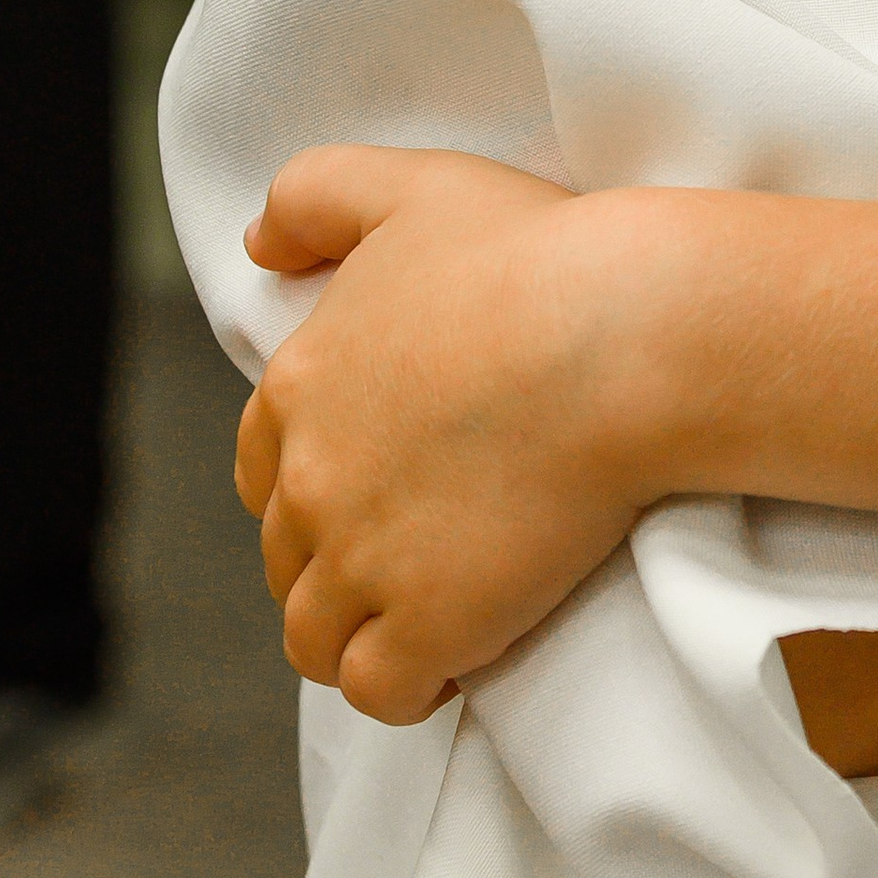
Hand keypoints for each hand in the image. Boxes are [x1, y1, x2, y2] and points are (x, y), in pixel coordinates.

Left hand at [236, 147, 655, 724]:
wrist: (622, 339)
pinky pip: (379, 691)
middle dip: (336, 566)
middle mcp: (312, 481)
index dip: (312, 487)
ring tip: (427, 626)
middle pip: (288, 558)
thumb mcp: (409, 186)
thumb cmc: (534, 255)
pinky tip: (454, 668)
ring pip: (316, 638)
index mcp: (301, 384)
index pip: (263, 469)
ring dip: (358, 637)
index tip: (374, 491)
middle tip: (415, 558)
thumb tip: (256, 248)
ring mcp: (362, 561)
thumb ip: (314, 198)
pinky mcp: (426, 625)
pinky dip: (406, 690)